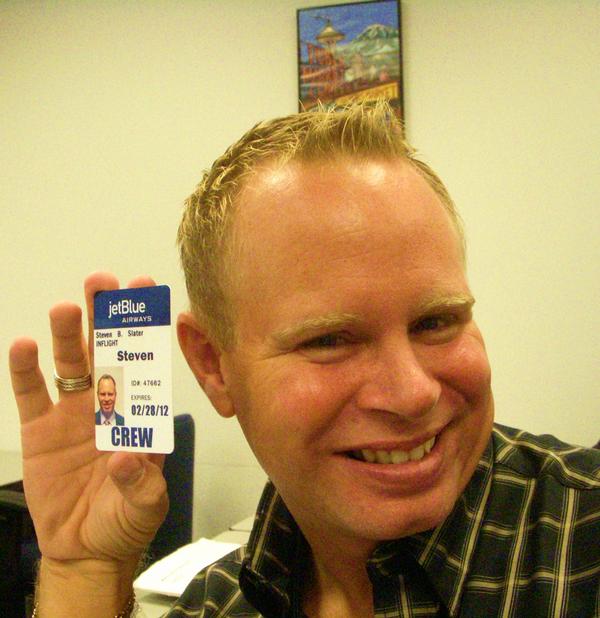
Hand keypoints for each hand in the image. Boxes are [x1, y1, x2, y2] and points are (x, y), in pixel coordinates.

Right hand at [9, 272, 168, 565]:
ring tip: (66, 308)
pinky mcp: (39, 430)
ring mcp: (71, 414)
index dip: (145, 328)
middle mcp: (106, 404)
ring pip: (69, 363)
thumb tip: (126, 457)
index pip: (144, 362)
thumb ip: (141, 481)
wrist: (85, 548)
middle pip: (105, 351)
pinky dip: (25, 370)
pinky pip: (30, 393)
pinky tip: (24, 345)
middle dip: (104, 317)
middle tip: (103, 283)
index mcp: (138, 414)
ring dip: (66, 334)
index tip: (147, 292)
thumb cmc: (124, 521)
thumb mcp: (145, 504)